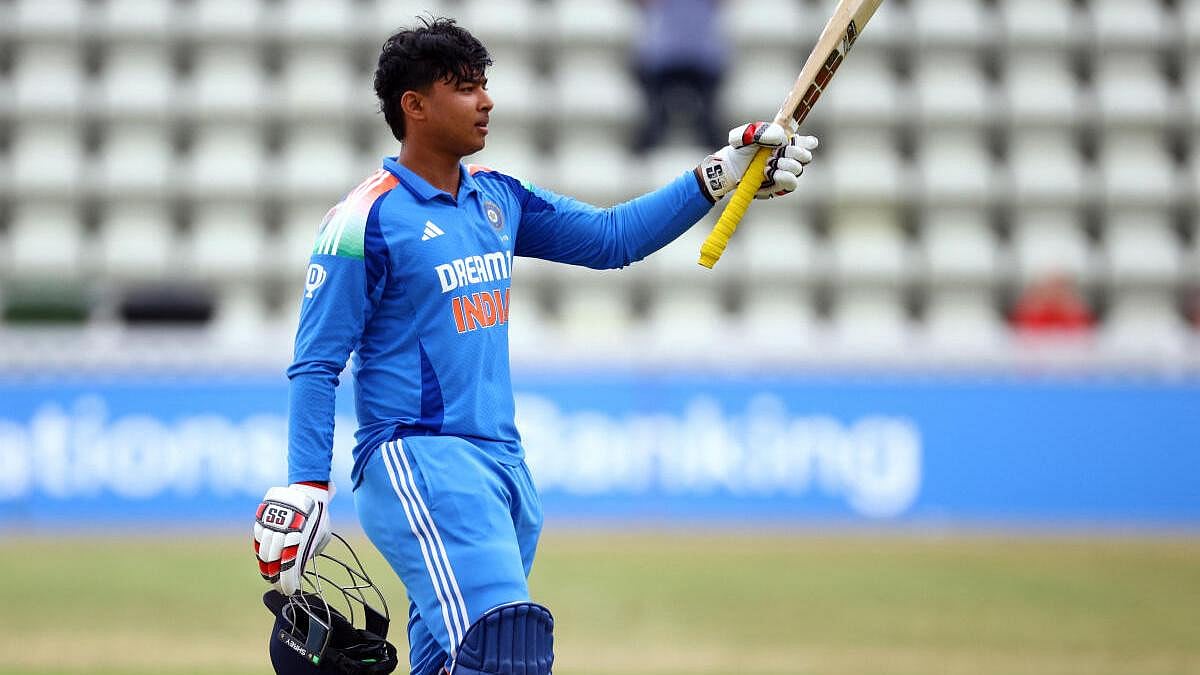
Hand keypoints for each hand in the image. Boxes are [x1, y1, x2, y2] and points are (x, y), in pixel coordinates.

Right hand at [253, 483, 332, 594]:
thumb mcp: (322, 535)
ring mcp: (271, 529)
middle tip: (279, 587)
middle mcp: (283, 537)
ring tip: (271, 576)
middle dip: (276, 579)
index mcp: (300, 542)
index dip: (288, 583)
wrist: (308, 490)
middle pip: (274, 565)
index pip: (290, 570)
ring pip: (264, 555)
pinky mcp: (262, 521)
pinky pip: (258, 541)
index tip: (289, 591)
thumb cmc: (319, 515)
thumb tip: (301, 563)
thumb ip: (311, 550)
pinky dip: (261, 552)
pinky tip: (265, 559)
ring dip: (267, 568)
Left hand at [695, 122, 817, 201]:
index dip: (808, 142)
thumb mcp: (746, 135)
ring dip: (783, 164)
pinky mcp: (781, 186)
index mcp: (786, 143)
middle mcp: (789, 158)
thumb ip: (764, 131)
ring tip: (767, 164)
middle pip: (805, 156)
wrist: (730, 168)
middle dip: (793, 152)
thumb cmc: (740, 150)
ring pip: (798, 168)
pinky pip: (792, 183)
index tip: (801, 141)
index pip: (807, 143)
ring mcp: (786, 173)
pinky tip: (771, 173)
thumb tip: (782, 138)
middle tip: (777, 153)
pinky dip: (783, 176)